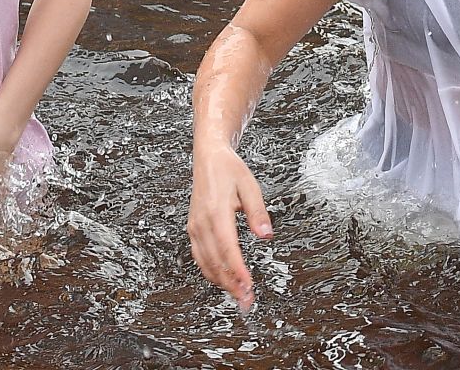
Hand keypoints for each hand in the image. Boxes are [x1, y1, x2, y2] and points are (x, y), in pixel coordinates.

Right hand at [187, 143, 272, 311]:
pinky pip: (199, 256)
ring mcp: (195, 227)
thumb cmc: (229, 169)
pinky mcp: (193, 229)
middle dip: (231, 283)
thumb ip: (258, 212)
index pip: (227, 248)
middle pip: (215, 261)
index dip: (237, 270)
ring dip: (221, 281)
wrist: (208, 157)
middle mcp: (201, 222)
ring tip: (238, 295)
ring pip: (205, 262)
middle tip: (246, 300)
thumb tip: (266, 235)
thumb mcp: (250, 185)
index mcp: (216, 211)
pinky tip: (223, 279)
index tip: (248, 285)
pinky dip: (211, 272)